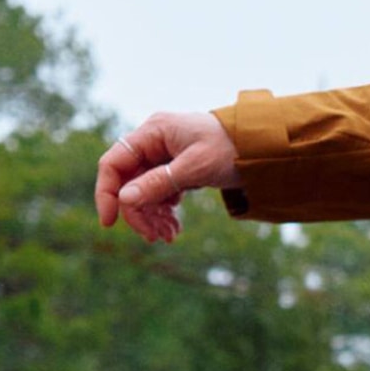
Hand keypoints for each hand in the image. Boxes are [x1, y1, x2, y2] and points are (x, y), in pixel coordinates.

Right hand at [95, 111, 240, 243]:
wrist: (263, 148)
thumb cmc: (232, 149)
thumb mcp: (196, 168)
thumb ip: (159, 182)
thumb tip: (125, 199)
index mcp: (154, 132)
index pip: (114, 163)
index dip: (106, 193)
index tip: (110, 222)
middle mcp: (154, 142)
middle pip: (128, 183)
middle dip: (138, 212)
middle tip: (154, 238)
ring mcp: (164, 156)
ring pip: (143, 192)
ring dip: (152, 217)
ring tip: (170, 236)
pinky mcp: (176, 170)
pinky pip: (160, 194)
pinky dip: (164, 213)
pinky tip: (174, 228)